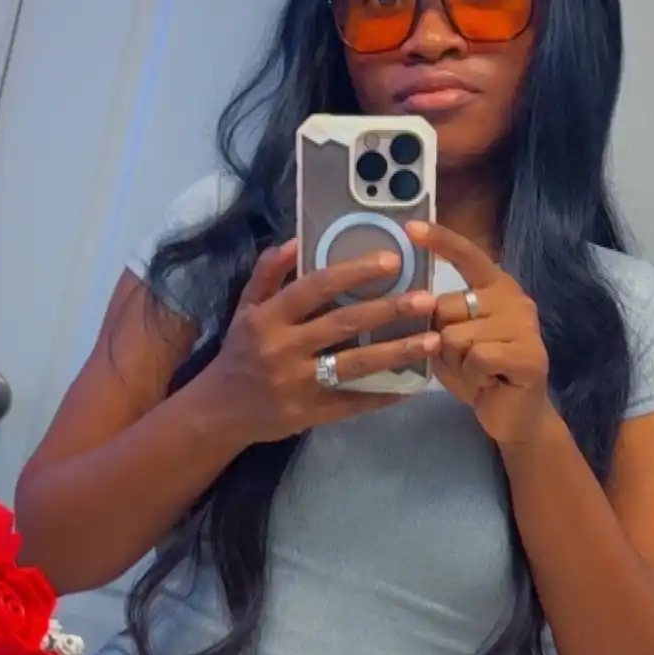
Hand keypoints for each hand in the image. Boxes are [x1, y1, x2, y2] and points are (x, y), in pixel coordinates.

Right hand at [201, 241, 438, 443]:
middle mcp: (284, 349)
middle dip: (389, 310)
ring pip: (355, 364)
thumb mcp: (245, 309)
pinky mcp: (310, 414)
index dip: (354, 272)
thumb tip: (294, 241)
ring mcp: (298, 384)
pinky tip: (412, 384)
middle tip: (427, 299)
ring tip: (433, 341)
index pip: (315, 287)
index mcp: (269, 318)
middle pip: (343, 324)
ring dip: (397, 352)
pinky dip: (384, 394)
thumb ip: (267, 274)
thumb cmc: (239, 353)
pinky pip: (353, 403)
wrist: (220, 410)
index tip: (392, 260)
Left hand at [409, 222, 551, 450]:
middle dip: (441, 341)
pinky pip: (477, 357)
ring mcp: (525, 324)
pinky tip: (489, 383)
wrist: (515, 417)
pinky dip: (473, 377)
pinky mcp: (529, 354)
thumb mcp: (450, 342)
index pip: (467, 256)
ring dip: (457, 364)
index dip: (440, 240)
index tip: (410, 227)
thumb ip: (437, 318)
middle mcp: (514, 297)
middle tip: (465, 361)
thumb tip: (412, 300)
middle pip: (445, 306)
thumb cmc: (480, 375)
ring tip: (478, 374)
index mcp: (495, 287)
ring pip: (456, 336)